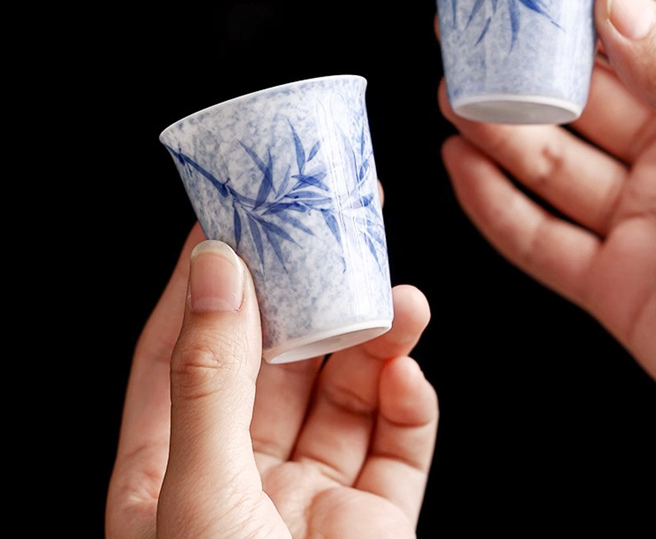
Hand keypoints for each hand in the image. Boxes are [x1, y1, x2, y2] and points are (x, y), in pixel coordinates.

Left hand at [106, 222, 437, 537]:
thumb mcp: (200, 493)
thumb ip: (209, 380)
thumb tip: (216, 271)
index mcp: (173, 474)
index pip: (183, 355)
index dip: (206, 285)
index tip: (232, 220)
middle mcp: (242, 477)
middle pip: (277, 363)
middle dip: (310, 298)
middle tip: (337, 234)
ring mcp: (311, 498)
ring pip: (347, 395)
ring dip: (376, 343)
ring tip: (400, 301)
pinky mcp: (373, 522)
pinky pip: (398, 446)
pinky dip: (409, 405)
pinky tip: (408, 375)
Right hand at [438, 0, 655, 487]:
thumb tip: (619, 0)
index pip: (640, 49)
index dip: (580, 19)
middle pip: (584, 109)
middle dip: (523, 78)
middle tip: (468, 48)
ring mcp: (643, 224)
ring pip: (554, 170)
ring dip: (500, 136)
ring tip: (452, 99)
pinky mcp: (616, 285)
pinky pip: (541, 241)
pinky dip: (497, 207)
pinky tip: (463, 169)